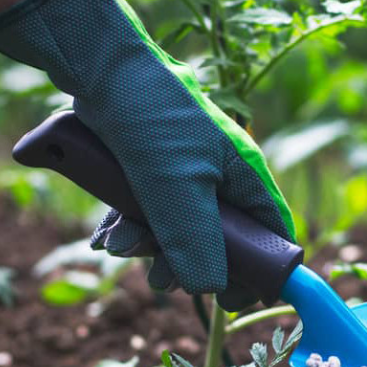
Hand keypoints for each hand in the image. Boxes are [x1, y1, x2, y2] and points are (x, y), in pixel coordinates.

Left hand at [0, 0, 294, 309]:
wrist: (96, 65)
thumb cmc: (152, 117)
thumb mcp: (176, 186)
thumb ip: (194, 241)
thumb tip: (209, 290)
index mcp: (243, 176)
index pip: (270, 234)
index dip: (259, 271)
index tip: (235, 300)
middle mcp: (218, 175)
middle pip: (217, 240)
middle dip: (186, 262)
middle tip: (160, 280)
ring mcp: (181, 171)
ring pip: (174, 228)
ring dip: (146, 244)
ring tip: (119, 246)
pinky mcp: (147, 167)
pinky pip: (143, 211)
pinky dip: (125, 227)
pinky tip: (104, 237)